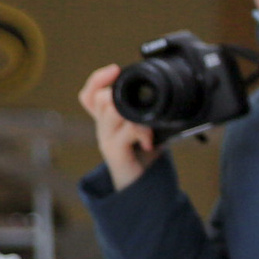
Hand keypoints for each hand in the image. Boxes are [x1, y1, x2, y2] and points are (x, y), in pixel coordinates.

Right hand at [77, 64, 158, 190]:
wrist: (140, 189)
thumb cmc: (144, 158)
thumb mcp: (147, 130)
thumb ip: (149, 115)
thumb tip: (169, 100)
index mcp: (108, 119)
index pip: (89, 94)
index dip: (97, 79)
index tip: (115, 69)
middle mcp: (103, 127)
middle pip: (99, 98)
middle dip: (118, 94)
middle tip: (138, 103)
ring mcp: (107, 139)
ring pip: (111, 111)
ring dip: (133, 113)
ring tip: (148, 126)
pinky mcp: (115, 152)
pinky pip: (125, 132)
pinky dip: (141, 132)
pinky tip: (149, 142)